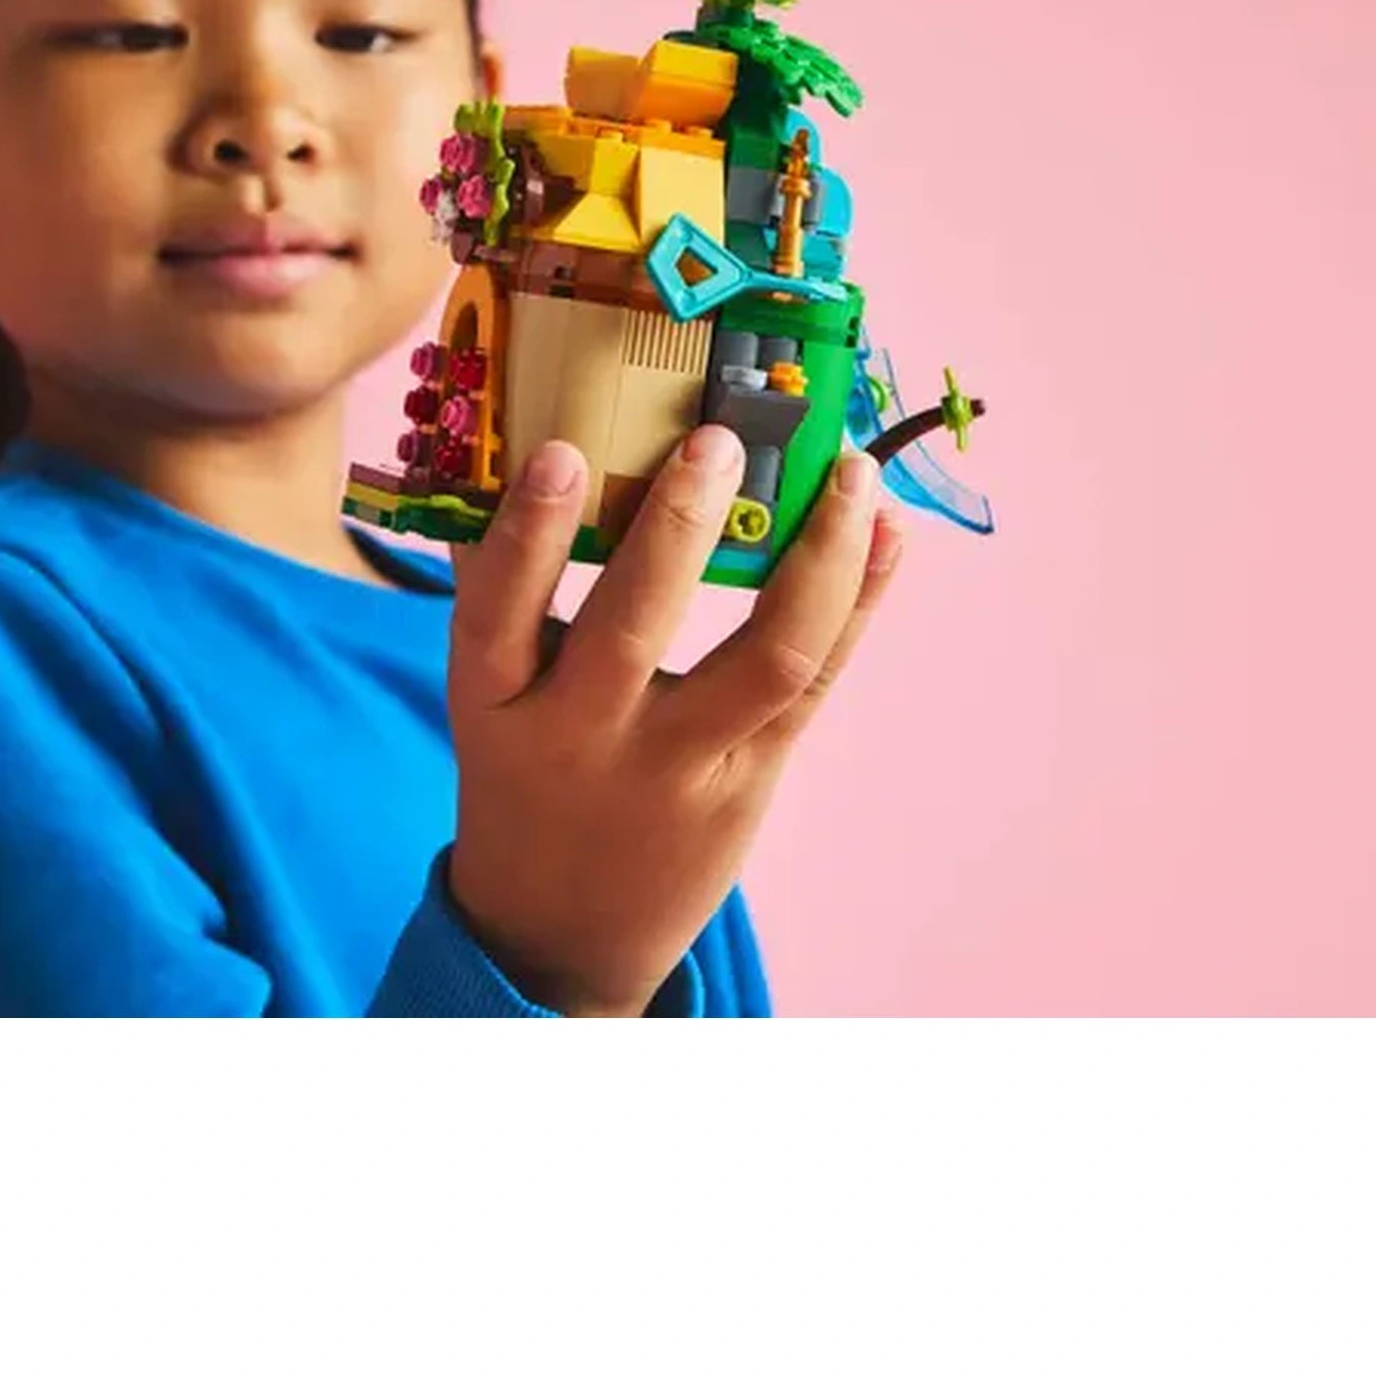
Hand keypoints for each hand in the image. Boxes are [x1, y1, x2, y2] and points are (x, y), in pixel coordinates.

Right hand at [444, 422, 904, 1015]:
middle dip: (677, 531)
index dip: (528, 534)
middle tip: (716, 439)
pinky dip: (858, 602)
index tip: (561, 452)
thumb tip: (514, 453)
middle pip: (632, 631)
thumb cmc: (527, 774)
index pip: (497, 613)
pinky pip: (815, 683)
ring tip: (849, 472)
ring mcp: (678, 766)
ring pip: (766, 660)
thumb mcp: (490, 698)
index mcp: (496, 705)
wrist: (561, 936)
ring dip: (818, 557)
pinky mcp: (752, 780)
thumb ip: (506, 593)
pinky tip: (885, 533)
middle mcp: (585, 738)